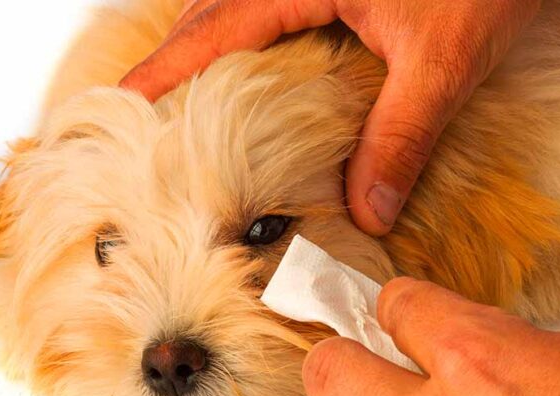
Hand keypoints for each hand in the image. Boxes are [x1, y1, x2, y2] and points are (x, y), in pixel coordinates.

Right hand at [120, 0, 540, 235]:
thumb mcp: (442, 61)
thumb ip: (400, 137)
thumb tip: (367, 211)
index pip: (213, 29)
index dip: (165, 70)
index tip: (117, 104)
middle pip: (214, 12)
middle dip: (179, 61)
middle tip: (146, 113)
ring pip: (243, 4)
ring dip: (216, 49)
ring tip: (192, 102)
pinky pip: (277, 3)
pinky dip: (258, 37)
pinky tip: (265, 70)